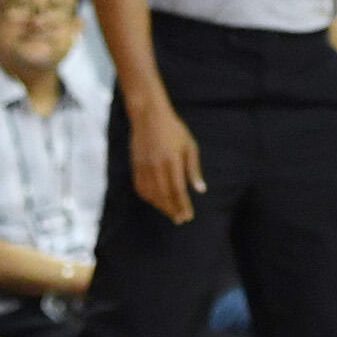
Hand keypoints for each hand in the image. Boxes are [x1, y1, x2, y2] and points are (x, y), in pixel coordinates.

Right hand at [129, 98, 205, 224]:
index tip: (189, 216)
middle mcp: (157, 166)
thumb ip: (194, 169)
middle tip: (181, 220)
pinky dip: (149, 199)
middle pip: (165, 196)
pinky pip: (141, 189)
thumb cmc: (174, 130)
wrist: (149, 116)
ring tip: (171, 214)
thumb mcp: (189, 145)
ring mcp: (144, 167)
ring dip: (162, 207)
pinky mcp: (135, 166)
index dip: (183, 205)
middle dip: (173, 210)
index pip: (178, 190)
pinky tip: (156, 203)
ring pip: (152, 195)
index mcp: (172, 161)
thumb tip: (201, 190)